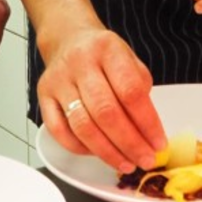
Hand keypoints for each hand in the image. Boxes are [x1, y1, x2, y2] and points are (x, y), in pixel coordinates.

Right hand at [36, 26, 165, 173]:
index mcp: (107, 48)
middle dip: (129, 143)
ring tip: (126, 163)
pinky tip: (97, 153)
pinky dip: (80, 148)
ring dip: (107, 151)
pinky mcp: (43, 94)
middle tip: (145, 159)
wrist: (68, 38)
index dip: (147, 123)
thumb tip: (148, 133)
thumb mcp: (129, 59)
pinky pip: (59, 131)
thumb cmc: (103, 54)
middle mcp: (80, 62)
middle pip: (106, 112)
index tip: (158, 143)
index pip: (130, 91)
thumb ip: (139, 90)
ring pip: (82, 126)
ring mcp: (59, 79)